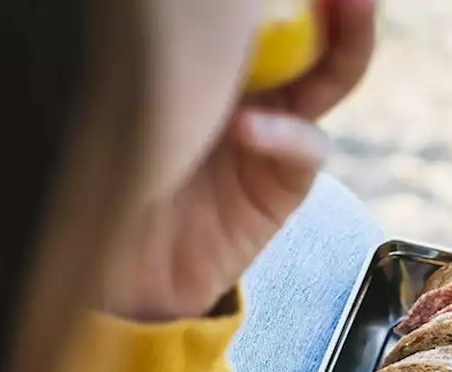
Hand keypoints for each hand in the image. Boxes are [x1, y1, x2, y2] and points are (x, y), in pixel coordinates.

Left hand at [106, 0, 376, 321]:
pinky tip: (246, 128)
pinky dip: (284, 134)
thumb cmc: (100, 171)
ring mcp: (275, 130)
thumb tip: (193, 13)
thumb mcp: (127, 94)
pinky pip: (305, 148)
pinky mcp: (285, 184)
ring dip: (348, 42)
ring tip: (350, 7)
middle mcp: (252, 83)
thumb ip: (177, 55)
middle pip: (309, 31)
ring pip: (329, 77)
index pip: (263, 12)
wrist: (114, 266)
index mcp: (214, 55)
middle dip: (335, 5)